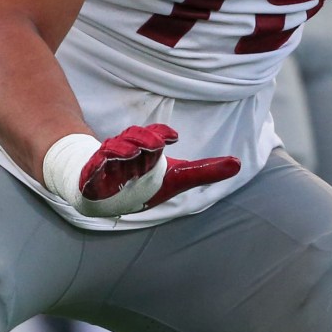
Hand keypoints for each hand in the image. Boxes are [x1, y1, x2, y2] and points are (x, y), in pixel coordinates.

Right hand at [41, 125, 239, 217]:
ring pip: (113, 149)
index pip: (153, 135)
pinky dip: (99, 164)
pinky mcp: (93, 176)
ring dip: (122, 149)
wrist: (106, 198)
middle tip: (156, 144)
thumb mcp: (178, 178)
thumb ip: (205, 171)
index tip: (173, 138)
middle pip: (133, 139)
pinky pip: (94, 167)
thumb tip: (238, 163)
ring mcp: (109, 163)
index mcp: (148, 151)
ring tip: (131, 153)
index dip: (160, 133)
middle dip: (143, 140)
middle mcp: (128, 153)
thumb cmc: (142, 184)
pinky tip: (103, 163)